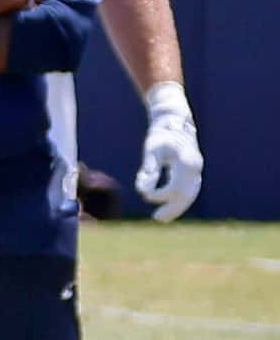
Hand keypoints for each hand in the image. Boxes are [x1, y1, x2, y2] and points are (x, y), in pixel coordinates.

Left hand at [136, 101, 202, 222]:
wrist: (174, 121)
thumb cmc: (160, 135)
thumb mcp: (151, 150)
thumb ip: (149, 169)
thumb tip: (143, 189)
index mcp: (186, 162)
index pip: (175, 187)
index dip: (160, 194)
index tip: (144, 193)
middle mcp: (195, 167)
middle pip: (187, 195)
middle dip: (172, 208)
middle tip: (157, 219)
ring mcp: (197, 169)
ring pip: (190, 194)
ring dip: (176, 207)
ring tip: (161, 217)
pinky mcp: (193, 171)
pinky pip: (189, 189)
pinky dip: (180, 199)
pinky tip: (168, 206)